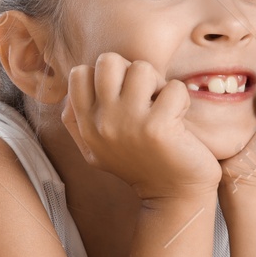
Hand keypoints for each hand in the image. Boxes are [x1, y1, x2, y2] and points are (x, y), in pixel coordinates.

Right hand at [60, 52, 221, 199]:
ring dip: (158, 84)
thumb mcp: (95, 148)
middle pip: (108, 61)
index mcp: (85, 125)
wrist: (172, 195)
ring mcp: (128, 124)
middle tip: (145, 95)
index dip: (105, 76)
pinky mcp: (157, 127)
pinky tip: (178, 120)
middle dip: (131, 71)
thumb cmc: (139, 164)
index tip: (122, 96)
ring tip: (162, 106)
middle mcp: (101, 123)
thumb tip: (74, 80)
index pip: (80, 73)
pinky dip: (181, 99)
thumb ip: (77, 118)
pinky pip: (173, 87)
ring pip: (142, 68)